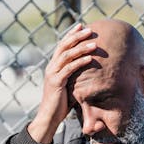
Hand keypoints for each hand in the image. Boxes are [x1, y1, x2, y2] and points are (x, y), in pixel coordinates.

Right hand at [28, 24, 96, 143]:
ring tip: (94, 43)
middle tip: (89, 29)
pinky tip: (90, 58)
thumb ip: (76, 77)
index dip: (71, 34)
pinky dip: (80, 62)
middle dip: (77, 36)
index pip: (62, 45)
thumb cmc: (61, 104)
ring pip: (67, 55)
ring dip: (81, 48)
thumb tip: (92, 73)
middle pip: (64, 46)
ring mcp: (52, 74)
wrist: (49, 117)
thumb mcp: (70, 86)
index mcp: (53, 66)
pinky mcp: (56, 82)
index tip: (82, 25)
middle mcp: (51, 67)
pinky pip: (69, 69)